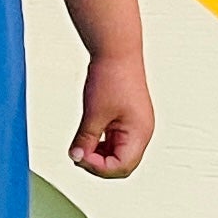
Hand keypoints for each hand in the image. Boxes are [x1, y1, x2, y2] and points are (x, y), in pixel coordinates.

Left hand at [69, 54, 152, 178]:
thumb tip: (76, 158)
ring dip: (98, 154)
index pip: (122, 167)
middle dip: (98, 163)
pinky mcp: (127, 118)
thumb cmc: (111, 77)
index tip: (79, 157)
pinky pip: (115, 140)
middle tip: (77, 155)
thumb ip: (86, 139)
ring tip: (80, 146)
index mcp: (140, 133)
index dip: (98, 167)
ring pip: (117, 153)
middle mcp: (141, 132)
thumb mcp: (94, 113)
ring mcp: (135, 125)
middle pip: (121, 164)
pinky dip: (101, 143)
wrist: (116, 50)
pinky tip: (86, 137)